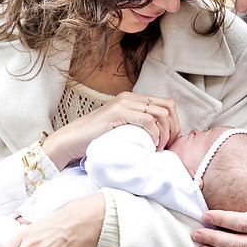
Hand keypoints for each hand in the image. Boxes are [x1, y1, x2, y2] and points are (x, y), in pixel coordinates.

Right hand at [41, 92, 178, 166]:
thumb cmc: (96, 139)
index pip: (167, 104)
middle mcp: (129, 97)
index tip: (170, 142)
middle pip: (168, 106)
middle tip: (167, 146)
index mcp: (133, 99)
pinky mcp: (117, 112)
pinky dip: (154, 134)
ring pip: (161, 113)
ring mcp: (123, 103)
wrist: (72, 140)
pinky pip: (147, 120)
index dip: (174, 123)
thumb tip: (161, 137)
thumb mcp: (123, 129)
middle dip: (173, 128)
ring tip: (157, 148)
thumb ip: (138, 126)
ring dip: (165, 133)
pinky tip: (150, 145)